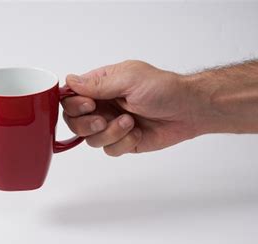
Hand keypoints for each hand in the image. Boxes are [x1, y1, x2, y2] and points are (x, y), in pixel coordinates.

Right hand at [62, 60, 203, 155]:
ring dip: (110, 133)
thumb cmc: (163, 89)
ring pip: (90, 139)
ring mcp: (110, 125)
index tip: (90, 105)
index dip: (74, 105)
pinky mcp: (121, 141)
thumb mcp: (129, 79)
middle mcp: (102, 106)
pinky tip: (137, 133)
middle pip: (74, 122)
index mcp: (100, 86)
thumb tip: (70, 80)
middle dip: (88, 124)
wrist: (187, 111)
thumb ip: (98, 84)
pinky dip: (122, 143)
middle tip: (105, 119)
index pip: (70, 97)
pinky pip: (108, 150)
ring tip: (130, 123)